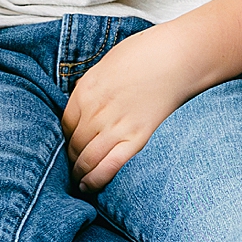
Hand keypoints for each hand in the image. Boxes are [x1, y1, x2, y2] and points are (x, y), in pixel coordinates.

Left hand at [60, 27, 207, 190]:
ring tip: (78, 181)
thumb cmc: (144, 54)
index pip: (65, 125)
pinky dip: (96, 180)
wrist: (176, 56)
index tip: (71, 144)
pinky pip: (109, 166)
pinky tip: (89, 187)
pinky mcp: (137, 138)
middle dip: (72, 158)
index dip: (66, 139)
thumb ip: (92, 87)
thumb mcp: (106, 65)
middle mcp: (96, 110)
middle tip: (73, 166)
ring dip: (80, 173)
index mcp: (85, 90)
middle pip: (74, 144)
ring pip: (86, 159)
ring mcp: (116, 126)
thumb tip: (85, 105)